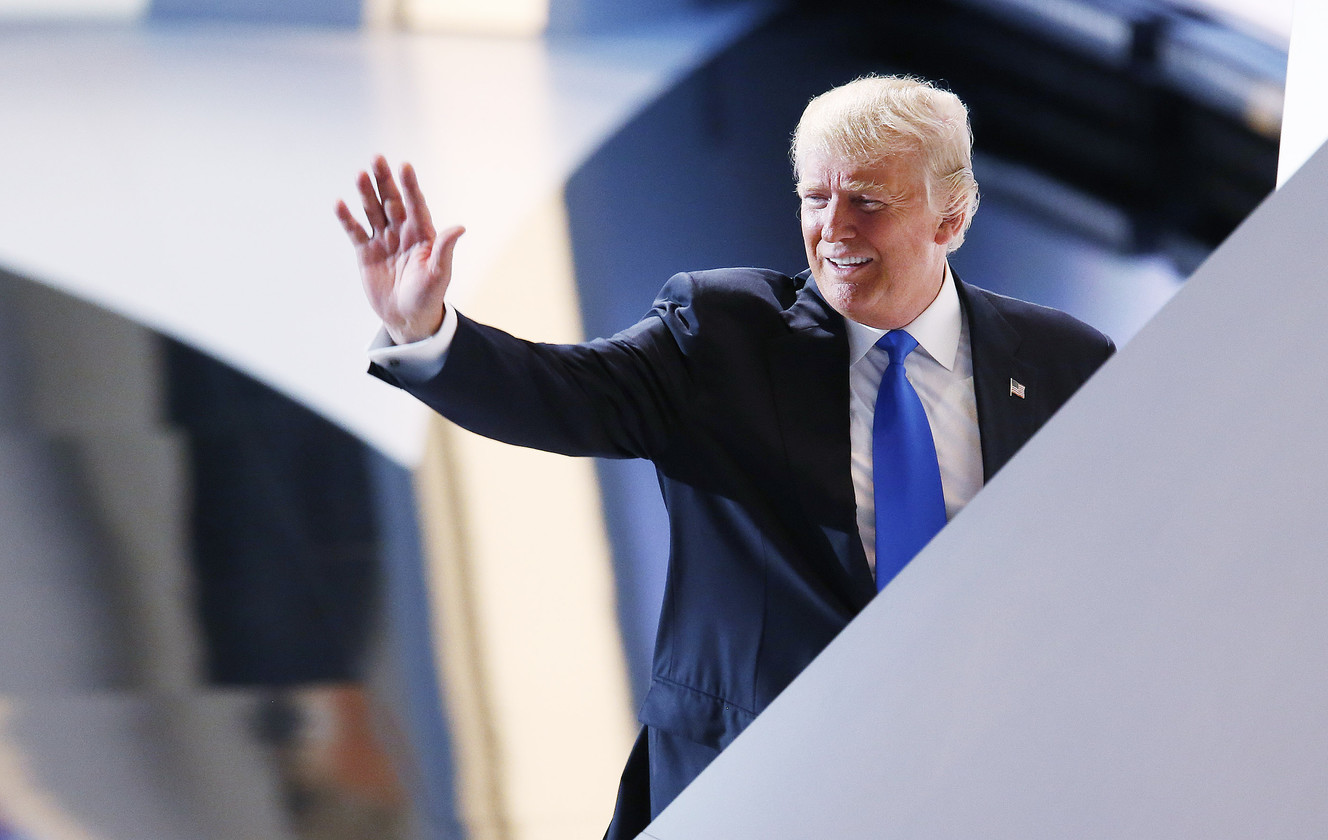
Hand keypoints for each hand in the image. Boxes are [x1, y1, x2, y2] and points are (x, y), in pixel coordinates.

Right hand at [335, 156, 464, 344]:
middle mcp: (401, 232)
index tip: (405, 166)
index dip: (410, 186)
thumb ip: (444, 249)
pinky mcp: (367, 252)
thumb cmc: (428, 296)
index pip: (415, 204)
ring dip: (366, 194)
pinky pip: (356, 232)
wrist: (408, 317)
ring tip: (360, 174)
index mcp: (422, 234)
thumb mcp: (439, 273)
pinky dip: (347, 219)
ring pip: (373, 211)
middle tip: (377, 158)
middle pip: (391, 201)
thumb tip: (460, 228)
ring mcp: (383, 241)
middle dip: (384, 181)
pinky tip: (340, 203)